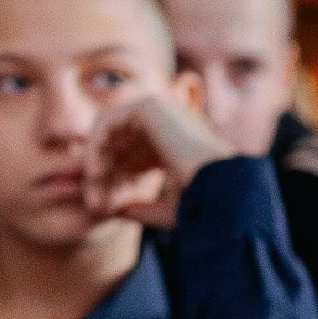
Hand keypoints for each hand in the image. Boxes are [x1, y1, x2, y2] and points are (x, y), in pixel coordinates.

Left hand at [85, 84, 234, 228]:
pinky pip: (108, 120)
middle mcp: (169, 127)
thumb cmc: (205, 204)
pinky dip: (96, 145)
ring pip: (110, 135)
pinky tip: (94, 172)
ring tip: (94, 191)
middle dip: (103, 177)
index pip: (132, 160)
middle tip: (93, 204)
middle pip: (119, 149)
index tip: (103, 208)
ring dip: (96, 163)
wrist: (224, 190)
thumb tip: (118, 212)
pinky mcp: (151, 105)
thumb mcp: (170, 211)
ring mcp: (162, 112)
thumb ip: (143, 209)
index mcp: (176, 147)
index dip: (115, 184)